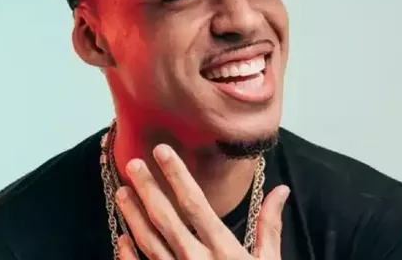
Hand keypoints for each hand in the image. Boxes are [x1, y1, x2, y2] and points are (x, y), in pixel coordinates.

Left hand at [114, 144, 289, 259]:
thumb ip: (270, 226)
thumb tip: (281, 190)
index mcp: (224, 250)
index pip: (195, 204)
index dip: (177, 175)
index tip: (162, 152)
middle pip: (166, 219)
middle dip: (148, 189)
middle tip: (132, 164)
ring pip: (150, 243)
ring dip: (134, 217)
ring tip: (121, 192)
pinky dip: (129, 257)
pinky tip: (121, 238)